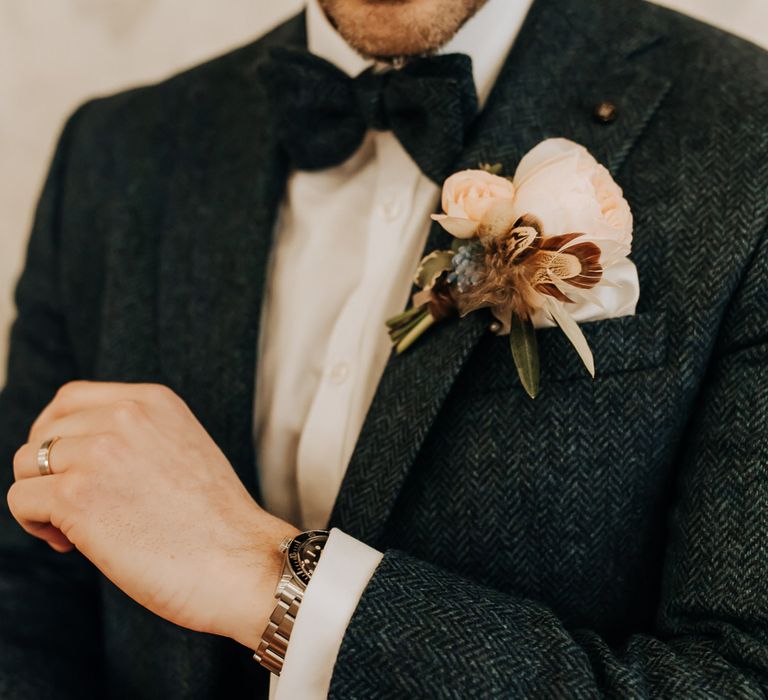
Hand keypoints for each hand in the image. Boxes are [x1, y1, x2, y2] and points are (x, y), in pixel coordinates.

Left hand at [7, 381, 298, 649]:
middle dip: (48, 470)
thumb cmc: (215, 520)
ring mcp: (99, 452)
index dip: (59, 435)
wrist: (240, 561)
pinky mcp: (77, 495)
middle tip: (75, 506)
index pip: (71, 399)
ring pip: (26, 465)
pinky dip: (35, 524)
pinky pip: (21, 500)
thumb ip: (135, 435)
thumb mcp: (181, 447)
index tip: (72, 469)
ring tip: (76, 529)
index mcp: (152, 400)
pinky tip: (72, 543)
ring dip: (41, 497)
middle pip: (44, 432)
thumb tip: (74, 452)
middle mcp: (123, 415)